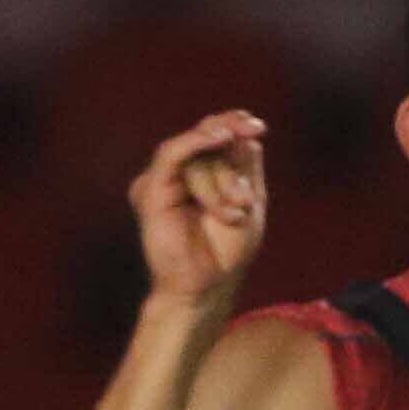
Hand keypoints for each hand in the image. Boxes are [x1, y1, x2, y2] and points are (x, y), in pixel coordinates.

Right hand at [129, 110, 270, 310]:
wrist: (208, 285)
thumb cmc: (228, 250)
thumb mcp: (249, 204)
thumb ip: (245, 169)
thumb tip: (246, 136)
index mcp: (201, 174)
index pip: (214, 136)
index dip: (234, 124)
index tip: (258, 125)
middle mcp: (179, 172)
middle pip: (208, 141)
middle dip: (233, 159)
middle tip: (249, 178)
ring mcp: (162, 179)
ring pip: (196, 154)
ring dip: (223, 182)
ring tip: (235, 211)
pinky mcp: (149, 189)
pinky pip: (171, 155)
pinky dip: (194, 143)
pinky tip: (216, 138)